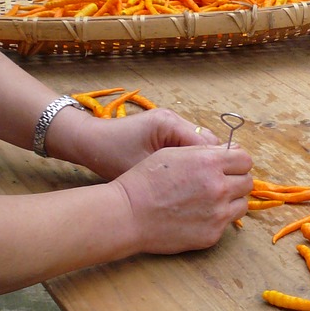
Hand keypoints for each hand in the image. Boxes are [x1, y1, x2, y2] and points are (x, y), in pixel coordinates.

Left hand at [58, 106, 225, 180]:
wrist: (87, 142)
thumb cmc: (110, 156)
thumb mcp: (142, 170)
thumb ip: (175, 176)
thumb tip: (206, 187)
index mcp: (170, 124)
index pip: (208, 145)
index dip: (218, 168)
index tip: (222, 190)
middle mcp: (174, 120)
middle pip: (209, 144)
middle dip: (214, 166)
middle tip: (214, 190)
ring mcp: (171, 124)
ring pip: (202, 146)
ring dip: (204, 165)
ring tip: (202, 187)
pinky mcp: (165, 131)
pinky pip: (189, 146)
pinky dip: (192, 162)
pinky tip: (189, 180)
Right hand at [113, 144, 254, 253]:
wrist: (128, 214)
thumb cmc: (145, 180)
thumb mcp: (173, 153)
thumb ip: (204, 152)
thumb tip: (227, 153)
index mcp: (209, 162)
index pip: (245, 159)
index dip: (237, 161)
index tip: (229, 165)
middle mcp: (218, 187)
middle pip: (247, 182)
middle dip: (235, 180)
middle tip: (219, 183)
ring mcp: (217, 213)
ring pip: (242, 204)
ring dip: (231, 200)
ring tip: (210, 200)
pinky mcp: (212, 234)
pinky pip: (227, 222)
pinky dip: (218, 218)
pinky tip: (199, 214)